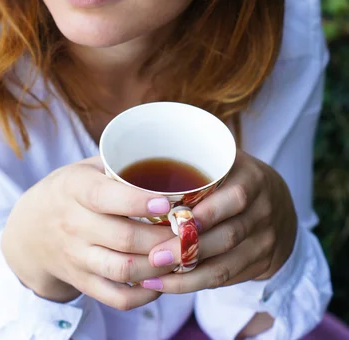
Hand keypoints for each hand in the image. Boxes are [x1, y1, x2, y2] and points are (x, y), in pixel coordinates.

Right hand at [1, 156, 175, 309]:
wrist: (30, 229)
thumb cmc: (71, 190)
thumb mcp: (86, 167)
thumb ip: (121, 162)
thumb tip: (170, 154)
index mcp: (75, 189)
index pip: (105, 197)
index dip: (138, 201)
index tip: (169, 203)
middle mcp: (73, 224)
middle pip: (124, 238)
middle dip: (163, 238)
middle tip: (191, 232)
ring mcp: (76, 256)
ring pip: (123, 270)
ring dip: (158, 267)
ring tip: (183, 256)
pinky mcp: (82, 281)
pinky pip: (115, 297)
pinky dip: (143, 295)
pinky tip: (163, 281)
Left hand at [141, 150, 296, 292]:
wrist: (279, 205)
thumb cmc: (236, 177)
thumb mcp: (228, 159)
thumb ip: (198, 155)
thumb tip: (151, 147)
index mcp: (253, 179)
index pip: (235, 197)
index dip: (206, 212)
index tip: (170, 219)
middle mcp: (263, 211)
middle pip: (227, 235)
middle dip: (188, 248)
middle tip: (153, 256)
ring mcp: (264, 241)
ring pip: (225, 264)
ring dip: (186, 273)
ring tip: (152, 274)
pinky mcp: (258, 264)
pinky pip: (224, 278)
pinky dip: (193, 284)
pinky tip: (165, 284)